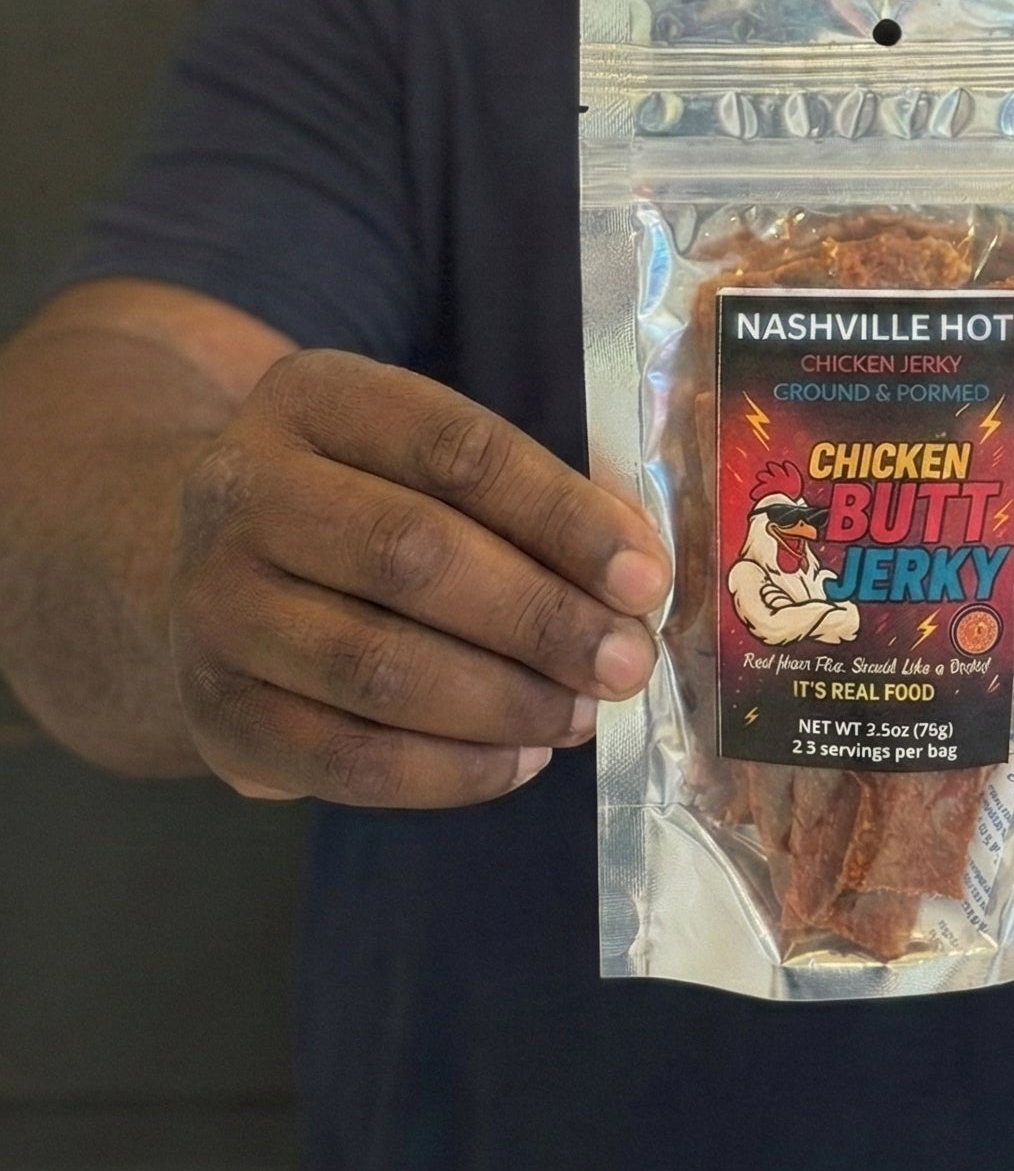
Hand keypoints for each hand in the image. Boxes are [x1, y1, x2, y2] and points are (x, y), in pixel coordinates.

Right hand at [169, 350, 670, 807]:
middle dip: (540, 618)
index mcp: (315, 399)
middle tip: (625, 663)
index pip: (455, 450)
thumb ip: (522, 497)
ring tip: (581, 716)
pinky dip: (447, 771)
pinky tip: (518, 762)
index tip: (645, 578)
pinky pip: (343, 758)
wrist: (215, 565)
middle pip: (411, 557)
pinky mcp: (215, 713)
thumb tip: (636, 573)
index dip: (561, 516)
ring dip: (503, 702)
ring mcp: (211, 606)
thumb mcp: (421, 457)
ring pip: (375, 666)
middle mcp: (242, 491)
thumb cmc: (364, 501)